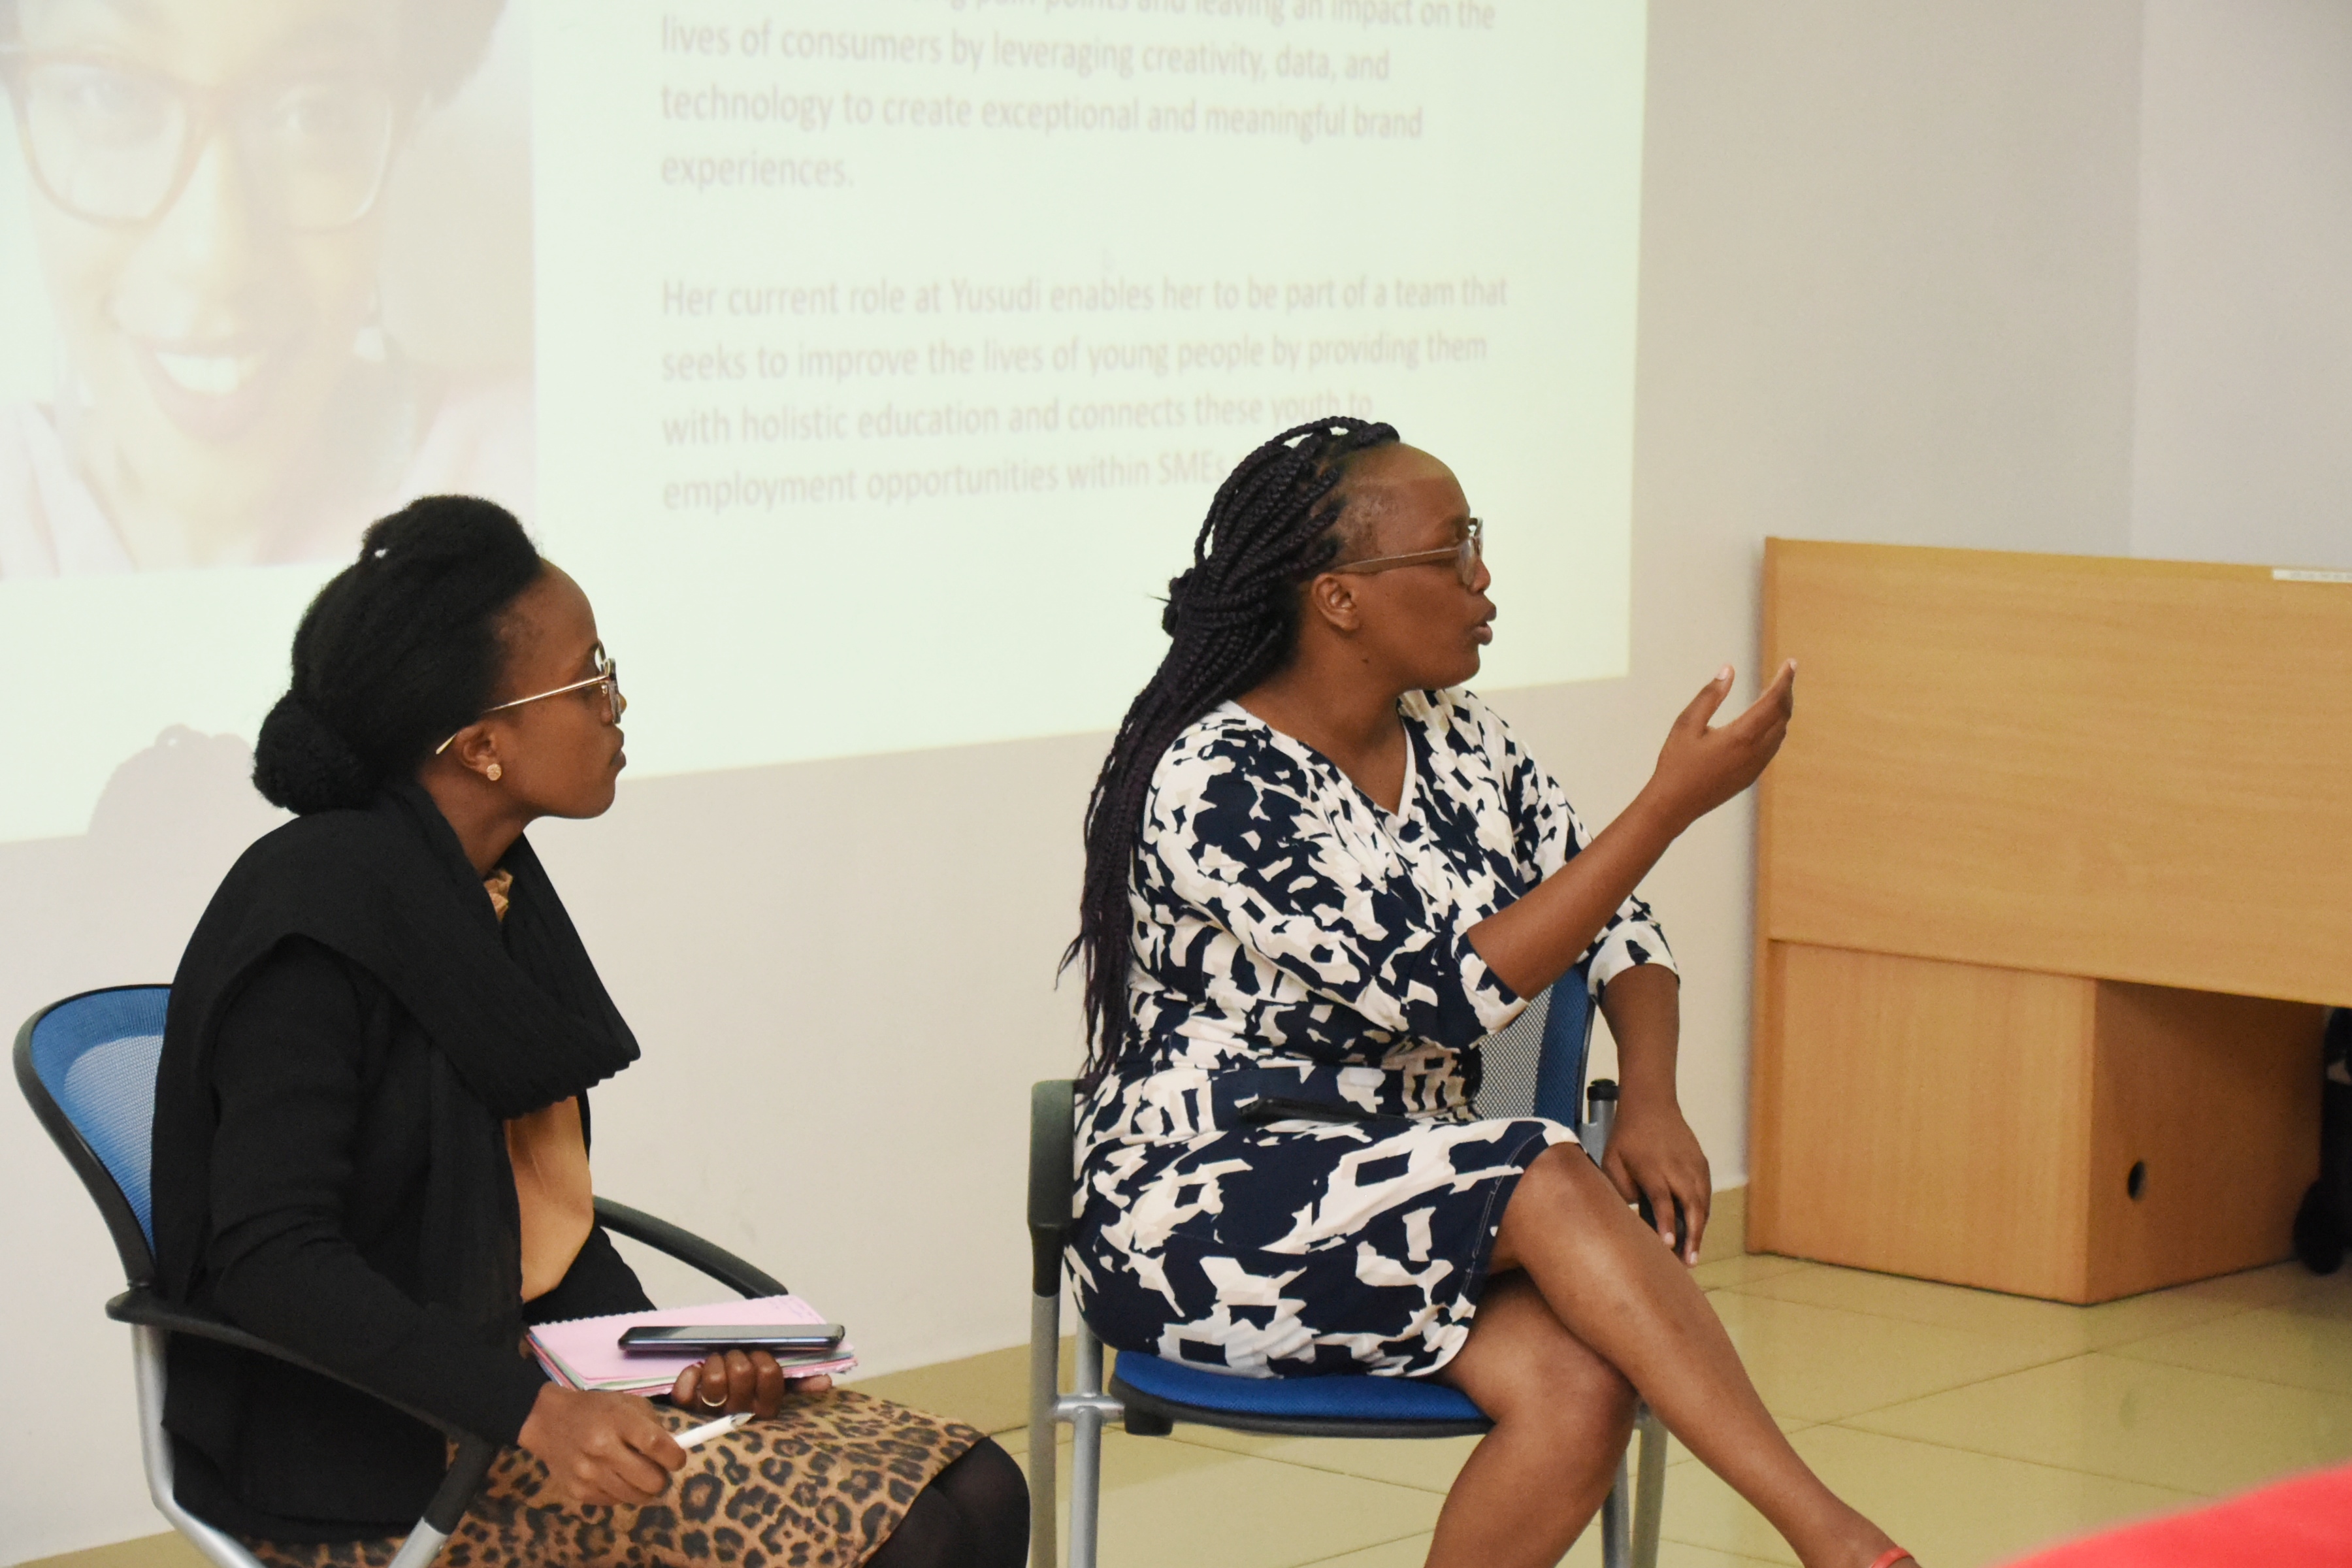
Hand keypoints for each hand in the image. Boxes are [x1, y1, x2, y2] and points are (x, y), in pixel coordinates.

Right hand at [517, 1384, 684, 1506]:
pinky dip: (621, 1493)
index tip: (677, 1459)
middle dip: (661, 1477)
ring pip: (636, 1497)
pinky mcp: (578, 1492)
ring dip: (642, 1488)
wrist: (548, 1421)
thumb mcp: (628, 1404)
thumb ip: (654, 1426)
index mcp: (619, 1421)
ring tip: (636, 1474)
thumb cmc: (596, 1409)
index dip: (676, 1457)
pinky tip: (613, 1477)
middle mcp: (603, 1450)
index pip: (658, 1446)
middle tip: (655, 1468)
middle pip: (651, 1481)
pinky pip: (615, 1502)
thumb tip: (675, 1452)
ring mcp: (589, 1474)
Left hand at [671, 1349, 832, 1417]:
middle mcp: (740, 1414)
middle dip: (738, 1357)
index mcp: (765, 1408)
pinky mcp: (686, 1410)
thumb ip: (800, 1382)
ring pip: (715, 1378)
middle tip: (735, 1358)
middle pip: (742, 1371)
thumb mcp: (774, 1387)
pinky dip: (689, 1375)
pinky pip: (687, 1388)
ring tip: (716, 1364)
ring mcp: (711, 1413)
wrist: (704, 1400)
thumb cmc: (744, 1389)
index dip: (763, 1359)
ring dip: (715, 1362)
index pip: (770, 1374)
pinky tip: (695, 1373)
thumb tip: (826, 1382)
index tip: (758, 1356)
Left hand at [1601, 1097, 1712, 1265]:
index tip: (1669, 1246)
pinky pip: (1706, 1194)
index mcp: (1652, 1168)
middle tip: (1689, 1263)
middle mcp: (1677, 1168)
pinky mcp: (1702, 1164)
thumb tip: (1634, 1215)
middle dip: (1692, 1237)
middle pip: (1691, 1206)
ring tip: (1692, 1254)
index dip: (1667, 1225)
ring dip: (1700, 1230)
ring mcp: (1693, 1165)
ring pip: (1702, 1203)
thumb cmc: (1627, 1135)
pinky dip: (1702, 1214)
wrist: (1651, 1103)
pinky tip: (1696, 1230)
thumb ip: (1621, 1189)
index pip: (1663, 1201)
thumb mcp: (1612, 1160)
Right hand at [1645, 661, 1795, 830]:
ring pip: (1780, 732)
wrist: (1674, 805)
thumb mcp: (1687, 723)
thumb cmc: (1676, 763)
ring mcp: (1755, 766)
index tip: (1791, 663)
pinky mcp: (1751, 776)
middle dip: (1787, 692)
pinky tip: (1766, 720)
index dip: (1785, 680)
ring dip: (1783, 710)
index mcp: (1741, 736)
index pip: (1774, 701)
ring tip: (1777, 692)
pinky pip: (1772, 746)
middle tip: (1786, 673)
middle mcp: (1755, 752)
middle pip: (1783, 715)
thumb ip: (1710, 695)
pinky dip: (1776, 727)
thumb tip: (1728, 669)